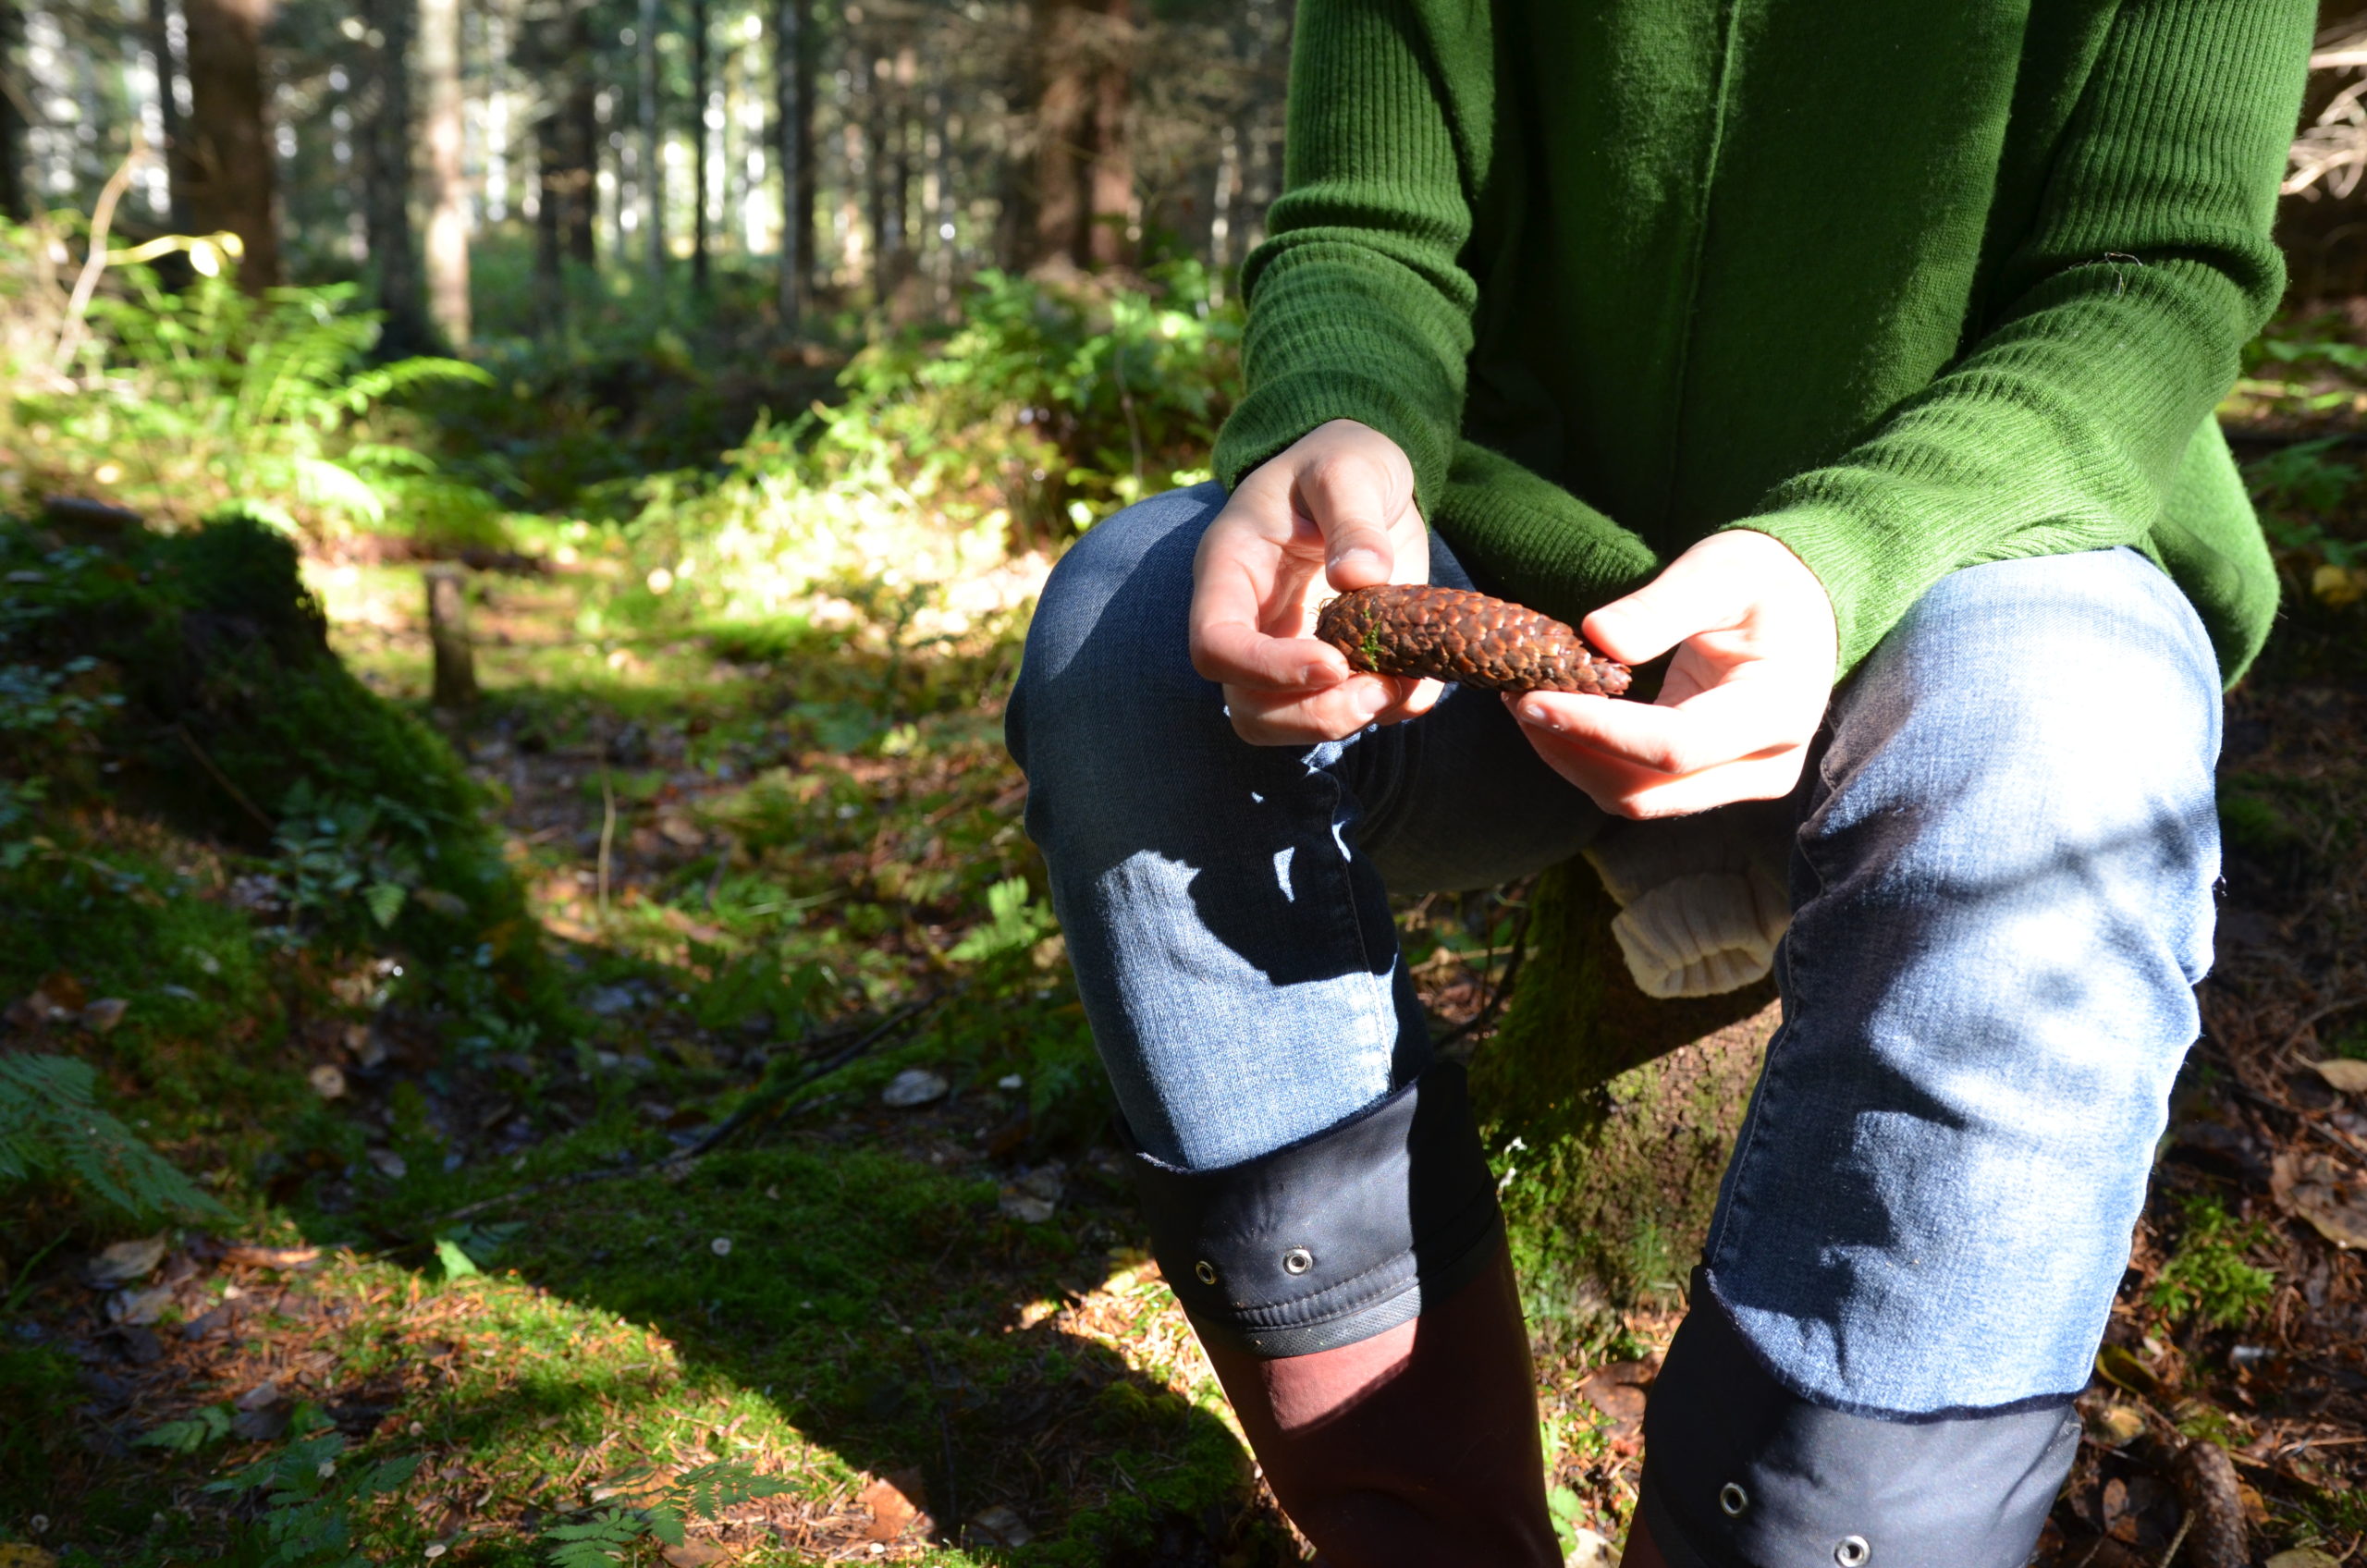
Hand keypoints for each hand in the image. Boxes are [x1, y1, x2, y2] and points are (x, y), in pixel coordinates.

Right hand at [1189, 420, 1444, 744]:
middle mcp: (1249, 623)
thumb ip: (1353, 515)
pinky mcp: (1333, 665)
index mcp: (1230, 572)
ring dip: (1341, 723)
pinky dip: (1384, 711)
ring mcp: (1286, 651)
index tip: (1332, 663)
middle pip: (1247, 706)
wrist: (1364, 476)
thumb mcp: (1347, 467)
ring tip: (1396, 688)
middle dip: (1310, 715)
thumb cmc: (1339, 460)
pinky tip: (1415, 678)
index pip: (1215, 645)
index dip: (1265, 669)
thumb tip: (1359, 574)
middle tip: (1374, 692)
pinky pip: (1345, 713)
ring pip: (1283, 723)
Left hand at [1510, 530, 1837, 818]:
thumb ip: (1663, 605)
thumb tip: (1596, 636)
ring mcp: (1734, 782)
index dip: (1596, 730)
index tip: (1532, 699)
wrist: (1805, 609)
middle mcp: (1762, 766)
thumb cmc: (1766, 581)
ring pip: (1633, 798)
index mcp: (1777, 712)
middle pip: (1647, 790)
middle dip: (1570, 750)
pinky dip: (1587, 757)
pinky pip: (1635, 785)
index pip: (1675, 746)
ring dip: (1570, 758)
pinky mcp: (1705, 781)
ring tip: (1524, 700)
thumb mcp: (1721, 570)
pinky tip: (1552, 714)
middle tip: (1515, 695)